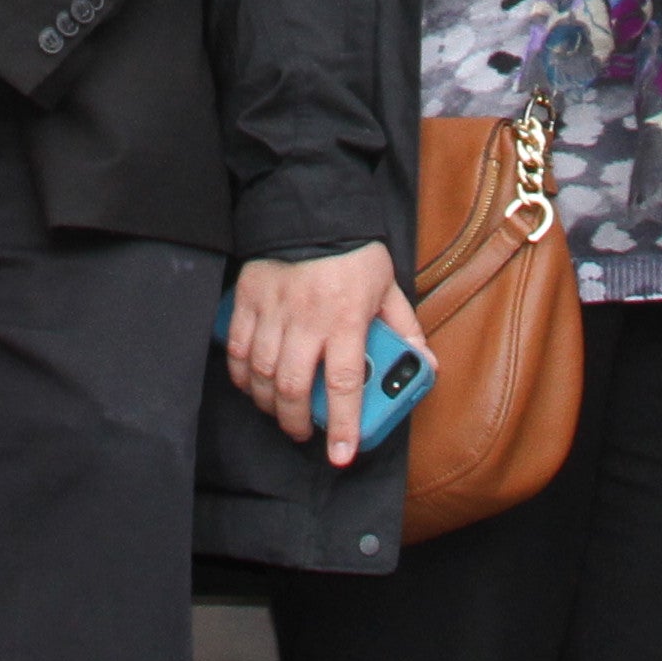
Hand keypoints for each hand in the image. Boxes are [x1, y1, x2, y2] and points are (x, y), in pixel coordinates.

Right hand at [225, 243, 423, 463]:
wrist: (312, 205)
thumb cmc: (354, 251)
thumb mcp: (388, 286)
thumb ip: (405, 329)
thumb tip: (425, 364)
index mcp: (346, 318)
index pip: (345, 384)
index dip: (343, 425)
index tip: (342, 454)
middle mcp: (307, 318)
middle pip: (295, 387)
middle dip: (297, 422)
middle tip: (304, 433)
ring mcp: (273, 309)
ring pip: (261, 373)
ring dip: (269, 403)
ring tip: (280, 412)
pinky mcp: (247, 299)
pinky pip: (236, 347)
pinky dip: (241, 374)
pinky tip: (251, 385)